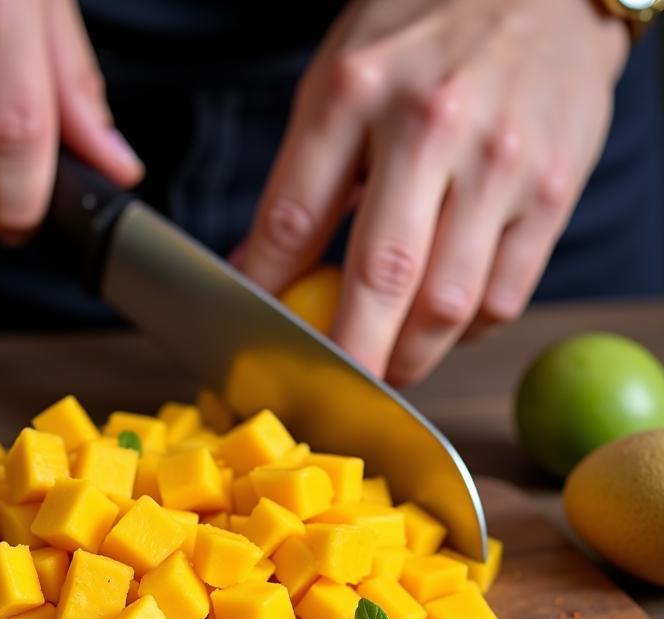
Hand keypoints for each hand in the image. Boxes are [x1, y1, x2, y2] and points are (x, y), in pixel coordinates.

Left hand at [241, 0, 627, 384]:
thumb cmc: (425, 37)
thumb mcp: (339, 79)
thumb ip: (301, 178)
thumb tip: (257, 271)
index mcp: (356, 92)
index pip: (291, 222)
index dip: (266, 295)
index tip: (256, 333)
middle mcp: (432, 125)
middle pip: (379, 277)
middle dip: (348, 355)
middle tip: (329, 392)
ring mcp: (501, 162)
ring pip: (447, 304)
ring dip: (409, 357)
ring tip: (386, 367)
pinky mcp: (553, 192)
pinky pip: (503, 297)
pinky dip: (466, 332)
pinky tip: (442, 325)